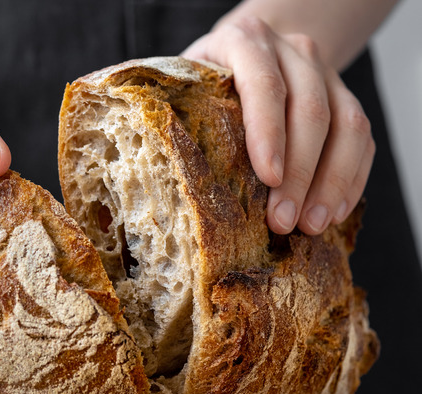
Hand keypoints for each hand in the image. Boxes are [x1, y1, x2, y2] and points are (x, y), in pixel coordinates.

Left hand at [182, 16, 374, 234]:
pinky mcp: (345, 97)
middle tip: (283, 220)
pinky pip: (362, 139)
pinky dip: (351, 178)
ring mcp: (325, 72)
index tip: (269, 177)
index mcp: (244, 41)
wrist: (248, 46)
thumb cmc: (204, 77)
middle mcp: (291, 50)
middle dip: (300, 172)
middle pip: (310, 109)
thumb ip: (174, 112)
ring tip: (311, 224)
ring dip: (331, 181)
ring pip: (347, 124)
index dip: (268, 131)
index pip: (264, 83)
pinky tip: (333, 212)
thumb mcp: (184, 81)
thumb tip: (159, 172)